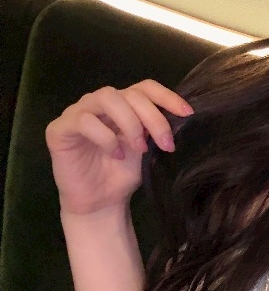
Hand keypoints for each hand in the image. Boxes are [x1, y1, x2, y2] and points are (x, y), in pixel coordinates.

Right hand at [45, 80, 193, 215]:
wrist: (100, 202)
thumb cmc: (122, 174)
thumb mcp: (147, 148)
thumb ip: (156, 129)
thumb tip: (180, 116)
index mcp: (123, 104)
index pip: (145, 87)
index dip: (167, 96)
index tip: (187, 113)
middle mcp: (100, 103)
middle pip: (130, 93)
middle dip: (153, 117)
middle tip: (166, 144)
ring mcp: (78, 112)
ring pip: (107, 97)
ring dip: (130, 123)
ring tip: (139, 148)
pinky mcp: (60, 129)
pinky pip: (84, 120)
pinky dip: (106, 137)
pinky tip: (115, 154)